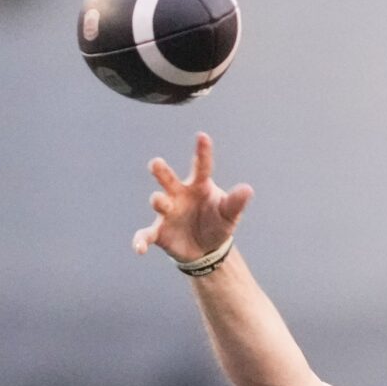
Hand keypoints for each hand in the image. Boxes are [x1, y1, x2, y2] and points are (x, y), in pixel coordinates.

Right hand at [132, 132, 251, 264]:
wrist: (205, 248)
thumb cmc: (216, 223)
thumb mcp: (229, 214)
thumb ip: (235, 202)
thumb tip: (247, 190)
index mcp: (198, 186)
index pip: (201, 167)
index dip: (202, 152)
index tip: (202, 136)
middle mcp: (179, 195)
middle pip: (168, 179)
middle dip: (161, 171)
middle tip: (155, 163)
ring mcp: (167, 212)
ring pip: (159, 202)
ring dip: (158, 201)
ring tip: (158, 201)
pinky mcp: (159, 232)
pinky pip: (146, 235)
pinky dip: (140, 241)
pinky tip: (139, 249)